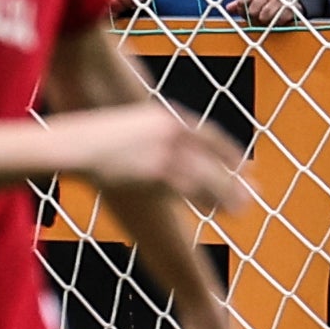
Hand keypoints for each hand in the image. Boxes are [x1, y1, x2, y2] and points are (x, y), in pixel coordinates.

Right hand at [62, 103, 251, 215]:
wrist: (73, 144)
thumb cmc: (92, 137)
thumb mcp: (128, 125)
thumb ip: (152, 134)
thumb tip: (161, 150)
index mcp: (168, 117)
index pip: (210, 134)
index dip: (230, 152)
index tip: (248, 165)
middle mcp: (173, 133)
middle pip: (214, 157)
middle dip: (235, 176)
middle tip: (255, 191)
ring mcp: (165, 152)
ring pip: (206, 176)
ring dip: (226, 194)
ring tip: (243, 209)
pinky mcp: (156, 173)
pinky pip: (188, 190)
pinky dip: (205, 201)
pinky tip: (217, 212)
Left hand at [228, 0, 305, 25]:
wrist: (291, 1)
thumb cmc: (268, 0)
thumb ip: (240, 3)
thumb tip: (228, 8)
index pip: (241, 1)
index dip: (241, 11)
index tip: (245, 14)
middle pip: (252, 10)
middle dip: (254, 17)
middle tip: (258, 17)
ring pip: (263, 16)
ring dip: (264, 21)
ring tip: (266, 18)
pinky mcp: (289, 7)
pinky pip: (276, 21)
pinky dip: (275, 23)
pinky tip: (276, 19)